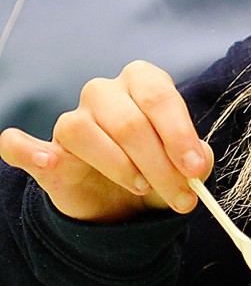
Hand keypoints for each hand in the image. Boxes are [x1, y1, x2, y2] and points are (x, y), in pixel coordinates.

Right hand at [0, 61, 210, 220]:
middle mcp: (104, 93)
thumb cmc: (162, 170)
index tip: (194, 169)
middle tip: (181, 196)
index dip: (179, 134)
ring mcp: (72, 120)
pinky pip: (19, 145)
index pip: (158, 97)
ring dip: (119, 168)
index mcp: (143, 82)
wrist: (127, 203)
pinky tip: (48, 162)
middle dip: (159, 165)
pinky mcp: (45, 152)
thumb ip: (195, 157)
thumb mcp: (187, 164)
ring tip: (141, 188)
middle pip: (128, 122)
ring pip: (83, 131)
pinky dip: (27, 150)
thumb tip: (195, 161)